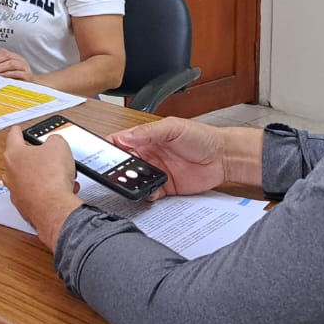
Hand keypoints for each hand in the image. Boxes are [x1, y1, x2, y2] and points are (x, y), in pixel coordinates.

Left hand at [0, 48, 32, 79]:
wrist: (30, 86)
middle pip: (7, 56)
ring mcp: (25, 67)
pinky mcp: (27, 75)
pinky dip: (8, 74)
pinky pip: (17, 73)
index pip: (3, 51)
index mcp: (14, 56)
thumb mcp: (4, 70)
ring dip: (0, 67)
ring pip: (11, 63)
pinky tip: (1, 76)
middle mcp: (20, 60)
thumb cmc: (15, 78)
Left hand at [2, 125, 81, 248]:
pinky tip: (63, 191)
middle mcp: (11, 174)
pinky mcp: (25, 207)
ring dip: (45, 177)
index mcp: (14, 154)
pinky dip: (49, 192)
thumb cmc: (50, 178)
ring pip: (30, 180)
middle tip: (49, 157)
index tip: (17, 129)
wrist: (52, 208)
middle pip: (21, 161)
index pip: (13, 137)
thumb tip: (54, 143)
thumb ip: (54, 140)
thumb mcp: (59, 146)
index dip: (18, 131)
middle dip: (36, 158)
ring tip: (62, 177)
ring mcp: (17, 192)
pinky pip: (37, 195)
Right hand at [110, 117, 238, 198]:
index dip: (107, 149)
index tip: (100, 156)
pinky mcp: (165, 187)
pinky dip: (147, 195)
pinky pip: (149, 193)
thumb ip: (148, 132)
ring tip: (133, 185)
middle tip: (116, 175)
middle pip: (123, 164)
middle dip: (117, 171)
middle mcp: (148, 155)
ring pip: (134, 181)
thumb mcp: (173, 128)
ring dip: (131, 184)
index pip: (119, 142)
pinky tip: (151, 192)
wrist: (223, 157)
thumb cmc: (201, 137)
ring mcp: (156, 172)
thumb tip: (125, 136)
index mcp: (146, 138)